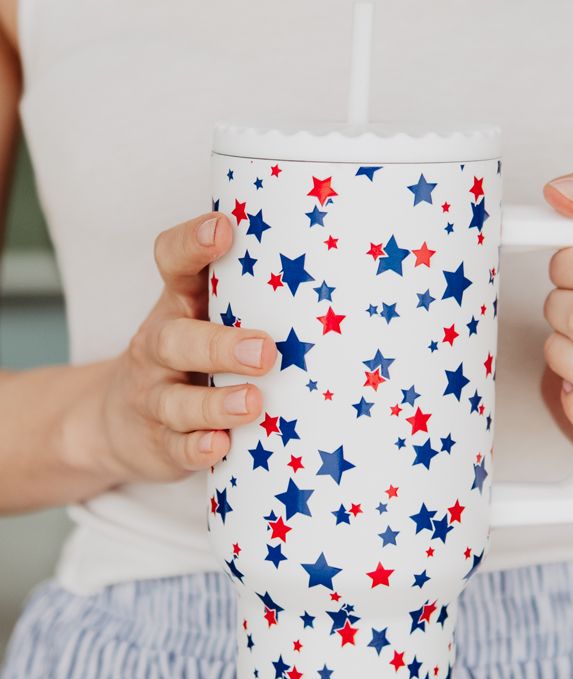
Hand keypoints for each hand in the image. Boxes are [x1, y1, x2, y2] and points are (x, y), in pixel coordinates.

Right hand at [96, 212, 275, 482]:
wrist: (118, 422)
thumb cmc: (190, 361)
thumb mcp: (207, 320)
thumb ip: (254, 300)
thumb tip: (348, 282)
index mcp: (179, 306)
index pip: (173, 264)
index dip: (192, 244)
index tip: (224, 230)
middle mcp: (160, 347)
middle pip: (175, 339)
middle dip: (220, 345)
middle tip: (265, 350)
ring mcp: (155, 397)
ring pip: (175, 400)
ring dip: (214, 403)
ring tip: (252, 402)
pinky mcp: (159, 442)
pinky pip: (174, 447)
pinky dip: (196, 448)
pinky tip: (220, 446)